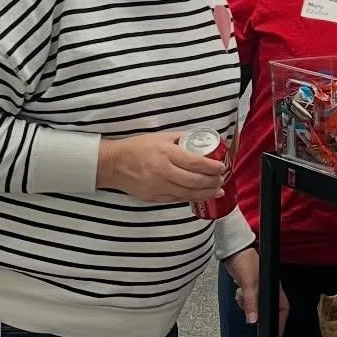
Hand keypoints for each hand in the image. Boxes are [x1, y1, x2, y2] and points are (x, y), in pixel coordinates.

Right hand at [97, 133, 224, 203]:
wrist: (114, 164)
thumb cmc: (138, 147)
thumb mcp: (160, 137)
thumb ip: (181, 139)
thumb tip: (201, 140)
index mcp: (166, 154)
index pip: (196, 163)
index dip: (212, 167)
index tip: (222, 166)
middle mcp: (164, 172)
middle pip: (196, 181)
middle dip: (213, 181)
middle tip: (222, 178)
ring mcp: (160, 187)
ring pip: (189, 194)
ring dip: (207, 193)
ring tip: (218, 190)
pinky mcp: (156, 197)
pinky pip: (178, 199)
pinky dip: (192, 198)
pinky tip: (201, 195)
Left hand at [224, 247, 288, 334]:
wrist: (233, 250)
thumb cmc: (246, 261)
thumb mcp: (249, 284)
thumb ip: (251, 303)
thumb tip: (253, 320)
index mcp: (274, 288)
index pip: (283, 309)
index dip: (281, 322)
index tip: (277, 333)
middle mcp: (268, 289)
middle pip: (268, 309)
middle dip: (258, 312)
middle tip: (251, 312)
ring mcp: (259, 288)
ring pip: (256, 306)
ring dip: (247, 305)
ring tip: (243, 296)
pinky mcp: (250, 287)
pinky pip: (248, 301)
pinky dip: (243, 300)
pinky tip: (240, 292)